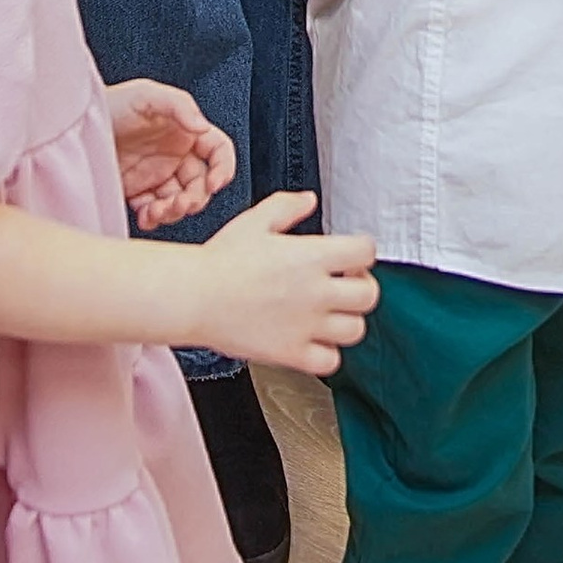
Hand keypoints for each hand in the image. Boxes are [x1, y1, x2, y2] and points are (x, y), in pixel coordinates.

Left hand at [107, 78, 235, 226]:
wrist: (71, 127)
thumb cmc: (109, 103)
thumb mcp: (145, 95)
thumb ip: (179, 106)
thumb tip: (202, 127)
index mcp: (184, 131)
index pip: (217, 151)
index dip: (223, 168)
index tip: (214, 183)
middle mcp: (174, 154)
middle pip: (201, 184)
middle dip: (195, 198)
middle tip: (179, 204)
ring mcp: (157, 175)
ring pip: (180, 201)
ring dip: (174, 212)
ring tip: (156, 211)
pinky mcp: (138, 191)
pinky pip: (155, 211)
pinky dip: (154, 219)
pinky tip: (145, 216)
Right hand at [190, 189, 378, 374]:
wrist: (194, 296)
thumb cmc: (220, 261)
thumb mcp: (255, 219)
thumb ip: (287, 206)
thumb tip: (308, 201)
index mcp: (312, 256)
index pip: (366, 252)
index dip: (361, 252)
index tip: (351, 255)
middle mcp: (316, 292)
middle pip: (369, 295)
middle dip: (362, 287)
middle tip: (346, 284)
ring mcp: (306, 326)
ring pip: (355, 330)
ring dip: (348, 321)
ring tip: (332, 314)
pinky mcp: (291, 353)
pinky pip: (330, 362)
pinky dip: (327, 353)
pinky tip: (313, 341)